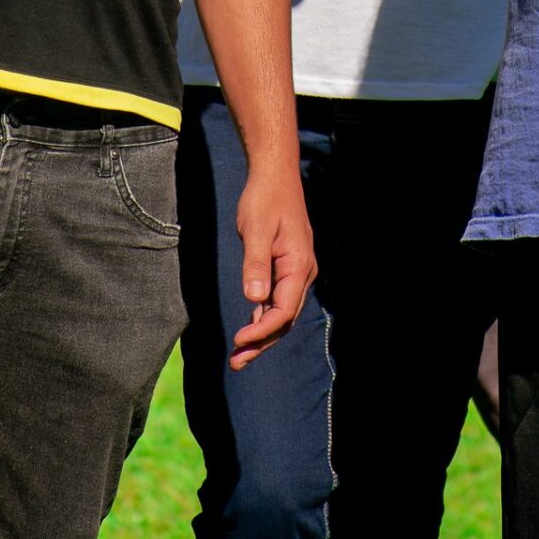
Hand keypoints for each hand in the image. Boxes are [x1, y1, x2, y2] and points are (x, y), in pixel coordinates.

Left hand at [229, 163, 316, 369]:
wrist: (275, 176)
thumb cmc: (265, 199)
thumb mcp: (256, 230)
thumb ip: (255, 264)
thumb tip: (255, 299)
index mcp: (298, 266)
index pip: (283, 311)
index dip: (261, 331)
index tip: (238, 341)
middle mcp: (302, 272)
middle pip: (285, 319)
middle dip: (261, 342)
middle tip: (236, 362)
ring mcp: (296, 271)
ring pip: (282, 312)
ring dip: (262, 334)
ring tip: (239, 356)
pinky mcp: (286, 267)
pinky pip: (277, 299)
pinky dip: (263, 317)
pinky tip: (249, 329)